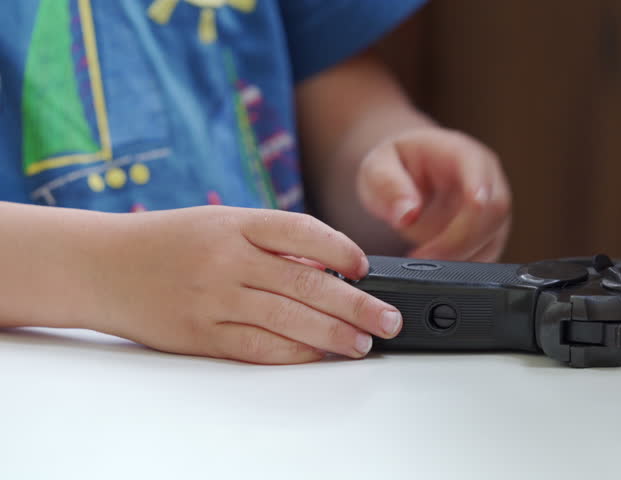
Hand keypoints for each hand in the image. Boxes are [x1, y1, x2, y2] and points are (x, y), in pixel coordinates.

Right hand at [90, 206, 402, 363]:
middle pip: (305, 283)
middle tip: (387, 319)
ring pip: (287, 320)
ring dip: (333, 335)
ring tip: (363, 343)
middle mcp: (226, 258)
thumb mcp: (219, 222)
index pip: (302, 232)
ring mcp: (213, 298)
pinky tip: (319, 356)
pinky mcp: (200, 334)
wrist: (101, 265)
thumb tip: (329, 271)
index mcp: (235, 222)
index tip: (366, 267)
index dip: (342, 250)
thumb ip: (270, 242)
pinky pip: (257, 347)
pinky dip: (294, 354)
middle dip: (356, 305)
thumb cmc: (168, 241)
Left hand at [356, 127, 511, 261]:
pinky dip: (462, 266)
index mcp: (462, 152)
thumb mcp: (377, 167)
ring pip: (493, 239)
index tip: (457, 228)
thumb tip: (407, 214)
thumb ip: (388, 186)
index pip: (480, 176)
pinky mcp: (491, 233)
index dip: (476, 202)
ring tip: (420, 260)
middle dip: (458, 242)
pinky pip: (487, 255)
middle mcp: (487, 178)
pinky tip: (434, 265)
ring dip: (459, 258)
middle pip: (494, 213)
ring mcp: (493, 207)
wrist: (406, 174)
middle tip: (420, 257)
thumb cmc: (395, 164)